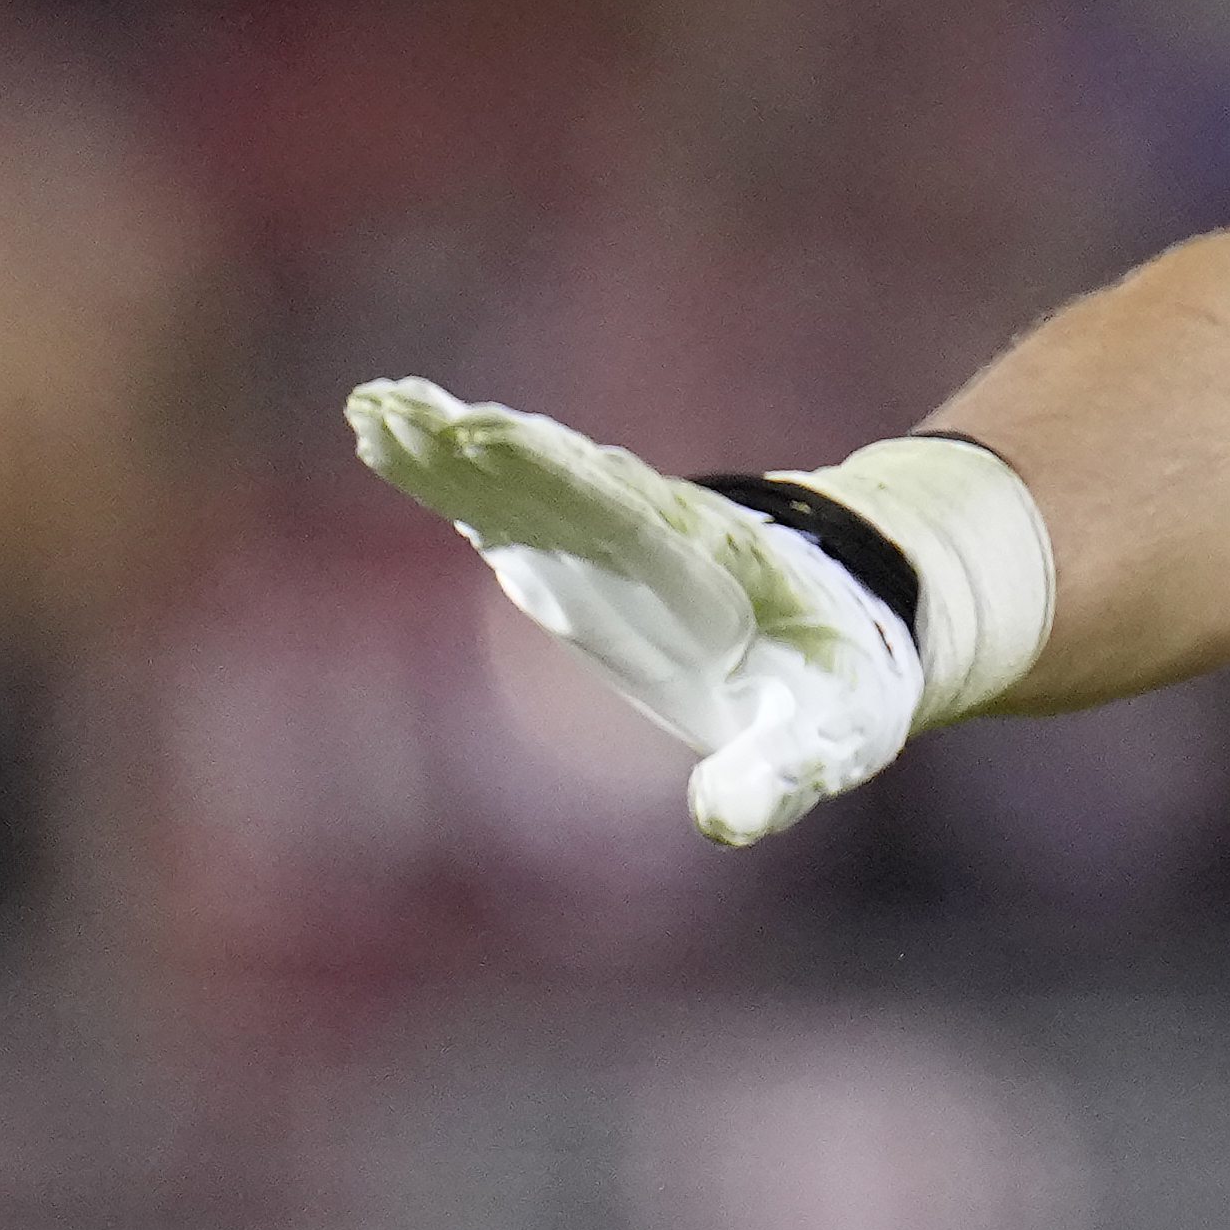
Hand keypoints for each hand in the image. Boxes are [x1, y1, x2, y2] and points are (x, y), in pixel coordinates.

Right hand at [349, 378, 923, 846]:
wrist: (856, 622)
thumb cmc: (838, 684)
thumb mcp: (824, 740)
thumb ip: (776, 775)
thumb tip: (723, 821)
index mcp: (709, 565)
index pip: (625, 516)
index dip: (557, 478)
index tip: (491, 435)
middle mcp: (650, 531)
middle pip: (557, 479)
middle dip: (483, 449)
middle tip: (392, 408)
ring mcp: (610, 532)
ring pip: (522, 477)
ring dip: (451, 446)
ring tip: (374, 408)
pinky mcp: (579, 547)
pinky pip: (506, 500)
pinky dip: (453, 473)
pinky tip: (390, 439)